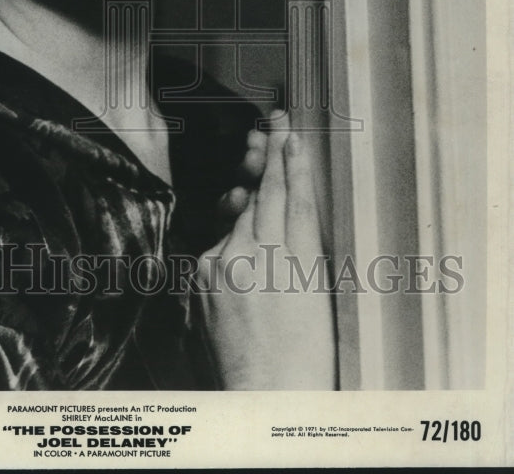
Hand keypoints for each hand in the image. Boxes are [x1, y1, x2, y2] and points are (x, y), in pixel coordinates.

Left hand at [195, 112, 336, 389]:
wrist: (266, 399)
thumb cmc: (305, 357)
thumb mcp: (317, 294)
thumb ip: (298, 248)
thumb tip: (280, 206)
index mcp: (299, 263)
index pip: (296, 198)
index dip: (295, 163)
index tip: (294, 134)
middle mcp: (258, 256)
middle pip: (266, 193)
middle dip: (271, 153)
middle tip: (275, 119)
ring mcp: (224, 263)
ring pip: (240, 212)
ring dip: (249, 180)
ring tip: (255, 144)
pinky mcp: (202, 276)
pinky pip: (220, 241)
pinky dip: (232, 231)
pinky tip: (240, 206)